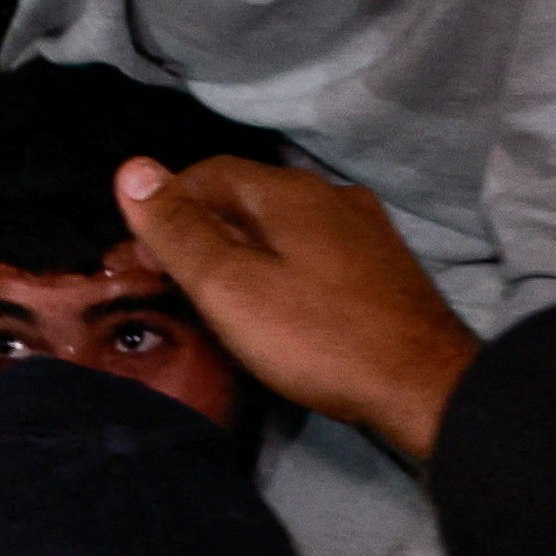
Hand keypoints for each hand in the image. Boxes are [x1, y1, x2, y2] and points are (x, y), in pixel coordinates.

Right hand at [114, 155, 478, 463]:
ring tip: (216, 297)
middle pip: (246, 197)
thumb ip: (179, 230)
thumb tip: (132, 168)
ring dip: (241, 250)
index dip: (165, 205)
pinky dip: (279, 266)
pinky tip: (275, 305)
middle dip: (200, 230)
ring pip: (282, 226)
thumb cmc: (317, 337)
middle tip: (169, 281)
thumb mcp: (230, 286)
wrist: (423, 386)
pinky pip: (313, 251)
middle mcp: (330, 195)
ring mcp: (364, 231)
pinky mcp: (382, 268)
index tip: (141, 255)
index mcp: (290, 191)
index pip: (207, 172)